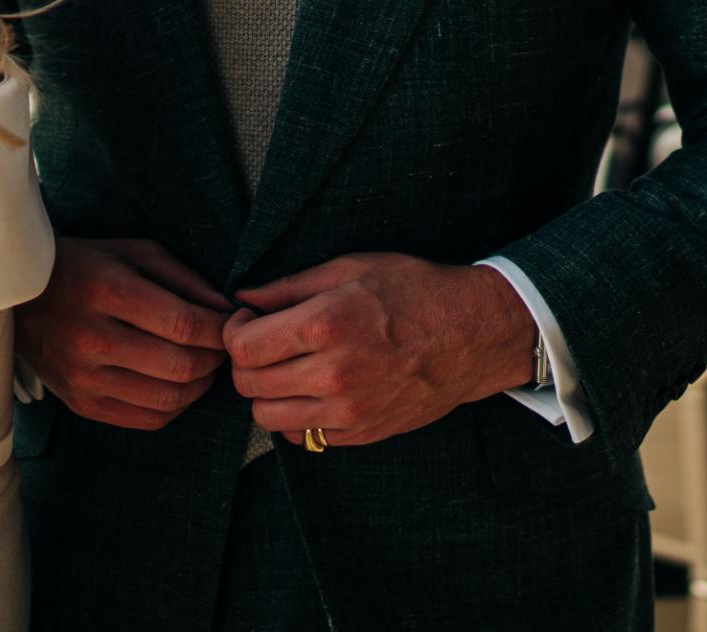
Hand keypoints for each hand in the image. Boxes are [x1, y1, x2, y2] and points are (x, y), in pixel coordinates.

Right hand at [15, 237, 232, 430]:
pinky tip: (176, 384)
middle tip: (220, 345)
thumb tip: (227, 308)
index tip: (230, 322)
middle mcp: (93, 339)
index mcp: (107, 292)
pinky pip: (147, 419)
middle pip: (180, 366)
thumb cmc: (85, 266)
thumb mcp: (132, 252)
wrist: (17, 298)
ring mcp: (84, 378)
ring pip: (168, 399)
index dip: (219, 328)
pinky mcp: (82, 404)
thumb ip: (184, 277)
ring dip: (200, 385)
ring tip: (202, 364)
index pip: (183, 324)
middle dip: (214, 357)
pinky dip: (175, 405)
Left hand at [225, 254, 531, 449]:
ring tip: (287, 368)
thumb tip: (243, 298)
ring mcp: (348, 411)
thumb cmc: (412, 291)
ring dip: (267, 393)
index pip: (242, 349)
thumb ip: (288, 287)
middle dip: (246, 363)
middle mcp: (333, 374)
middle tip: (265, 343)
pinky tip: (314, 389)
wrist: (472, 334)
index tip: (248, 320)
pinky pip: (303, 438)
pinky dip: (297, 417)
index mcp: (325, 325)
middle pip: (249, 386)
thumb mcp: (350, 268)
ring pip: (268, 418)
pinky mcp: (363, 434)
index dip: (234, 332)